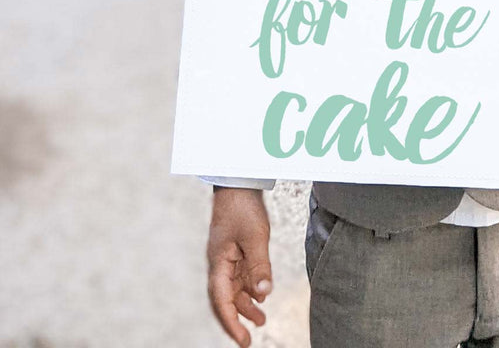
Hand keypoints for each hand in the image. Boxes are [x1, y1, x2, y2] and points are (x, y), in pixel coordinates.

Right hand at [207, 188, 272, 346]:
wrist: (238, 183)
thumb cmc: (242, 208)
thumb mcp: (255, 237)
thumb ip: (260, 265)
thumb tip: (264, 292)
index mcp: (218, 264)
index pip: (222, 302)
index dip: (232, 324)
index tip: (243, 341)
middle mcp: (219, 264)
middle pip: (226, 299)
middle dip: (238, 319)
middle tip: (251, 338)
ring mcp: (226, 257)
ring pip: (234, 288)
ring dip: (246, 304)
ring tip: (262, 319)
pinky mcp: (235, 249)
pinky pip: (240, 275)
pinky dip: (250, 287)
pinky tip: (262, 293)